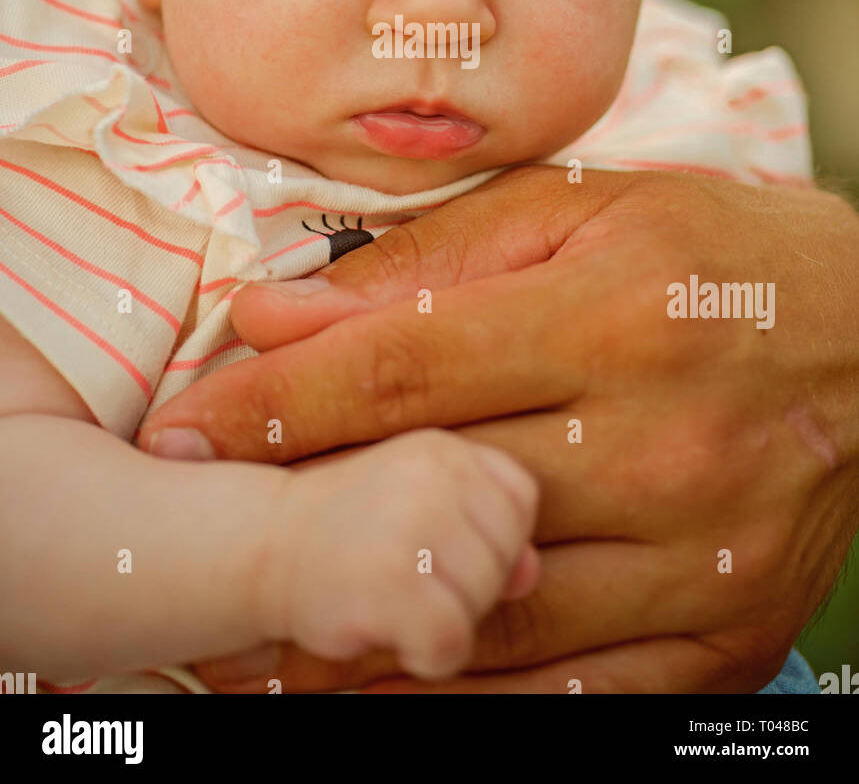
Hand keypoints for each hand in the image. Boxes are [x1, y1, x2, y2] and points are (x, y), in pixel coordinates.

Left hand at [140, 166, 858, 692]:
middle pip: (434, 494)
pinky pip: (575, 697)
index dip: (275, 403)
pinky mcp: (729, 635)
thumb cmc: (714, 250)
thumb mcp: (580, 210)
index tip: (181, 430)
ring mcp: (701, 555)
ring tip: (255, 638)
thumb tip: (276, 308)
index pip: (403, 364)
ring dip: (358, 630)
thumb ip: (426, 259)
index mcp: (613, 311)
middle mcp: (660, 440)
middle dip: (296, 518)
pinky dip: (468, 700)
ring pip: (491, 617)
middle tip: (190, 539)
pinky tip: (387, 682)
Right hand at [257, 428, 537, 679]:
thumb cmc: (351, 531)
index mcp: (443, 449)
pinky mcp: (388, 583)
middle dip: (469, 585)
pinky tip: (390, 633)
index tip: (447, 548)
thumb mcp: (421, 509)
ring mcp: (409, 526)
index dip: (495, 537)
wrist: (264, 545)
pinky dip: (427, 655)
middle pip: (504, 553)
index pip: (519, 499)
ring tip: (392, 599)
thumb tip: (530, 573)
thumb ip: (481, 532)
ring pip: (480, 600)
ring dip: (444, 619)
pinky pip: (449, 641)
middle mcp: (431, 477)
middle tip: (409, 579)